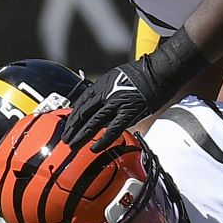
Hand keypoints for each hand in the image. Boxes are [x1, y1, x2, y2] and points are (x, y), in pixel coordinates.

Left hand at [62, 29, 208, 151]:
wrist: (157, 73)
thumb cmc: (139, 74)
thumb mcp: (115, 77)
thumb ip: (105, 92)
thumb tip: (99, 105)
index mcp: (100, 86)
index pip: (80, 104)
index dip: (72, 117)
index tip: (67, 126)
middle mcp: (105, 95)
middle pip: (83, 115)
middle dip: (72, 129)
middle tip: (65, 139)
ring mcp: (115, 105)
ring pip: (93, 123)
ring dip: (81, 136)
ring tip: (72, 145)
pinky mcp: (128, 114)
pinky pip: (113, 130)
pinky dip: (103, 140)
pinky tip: (94, 148)